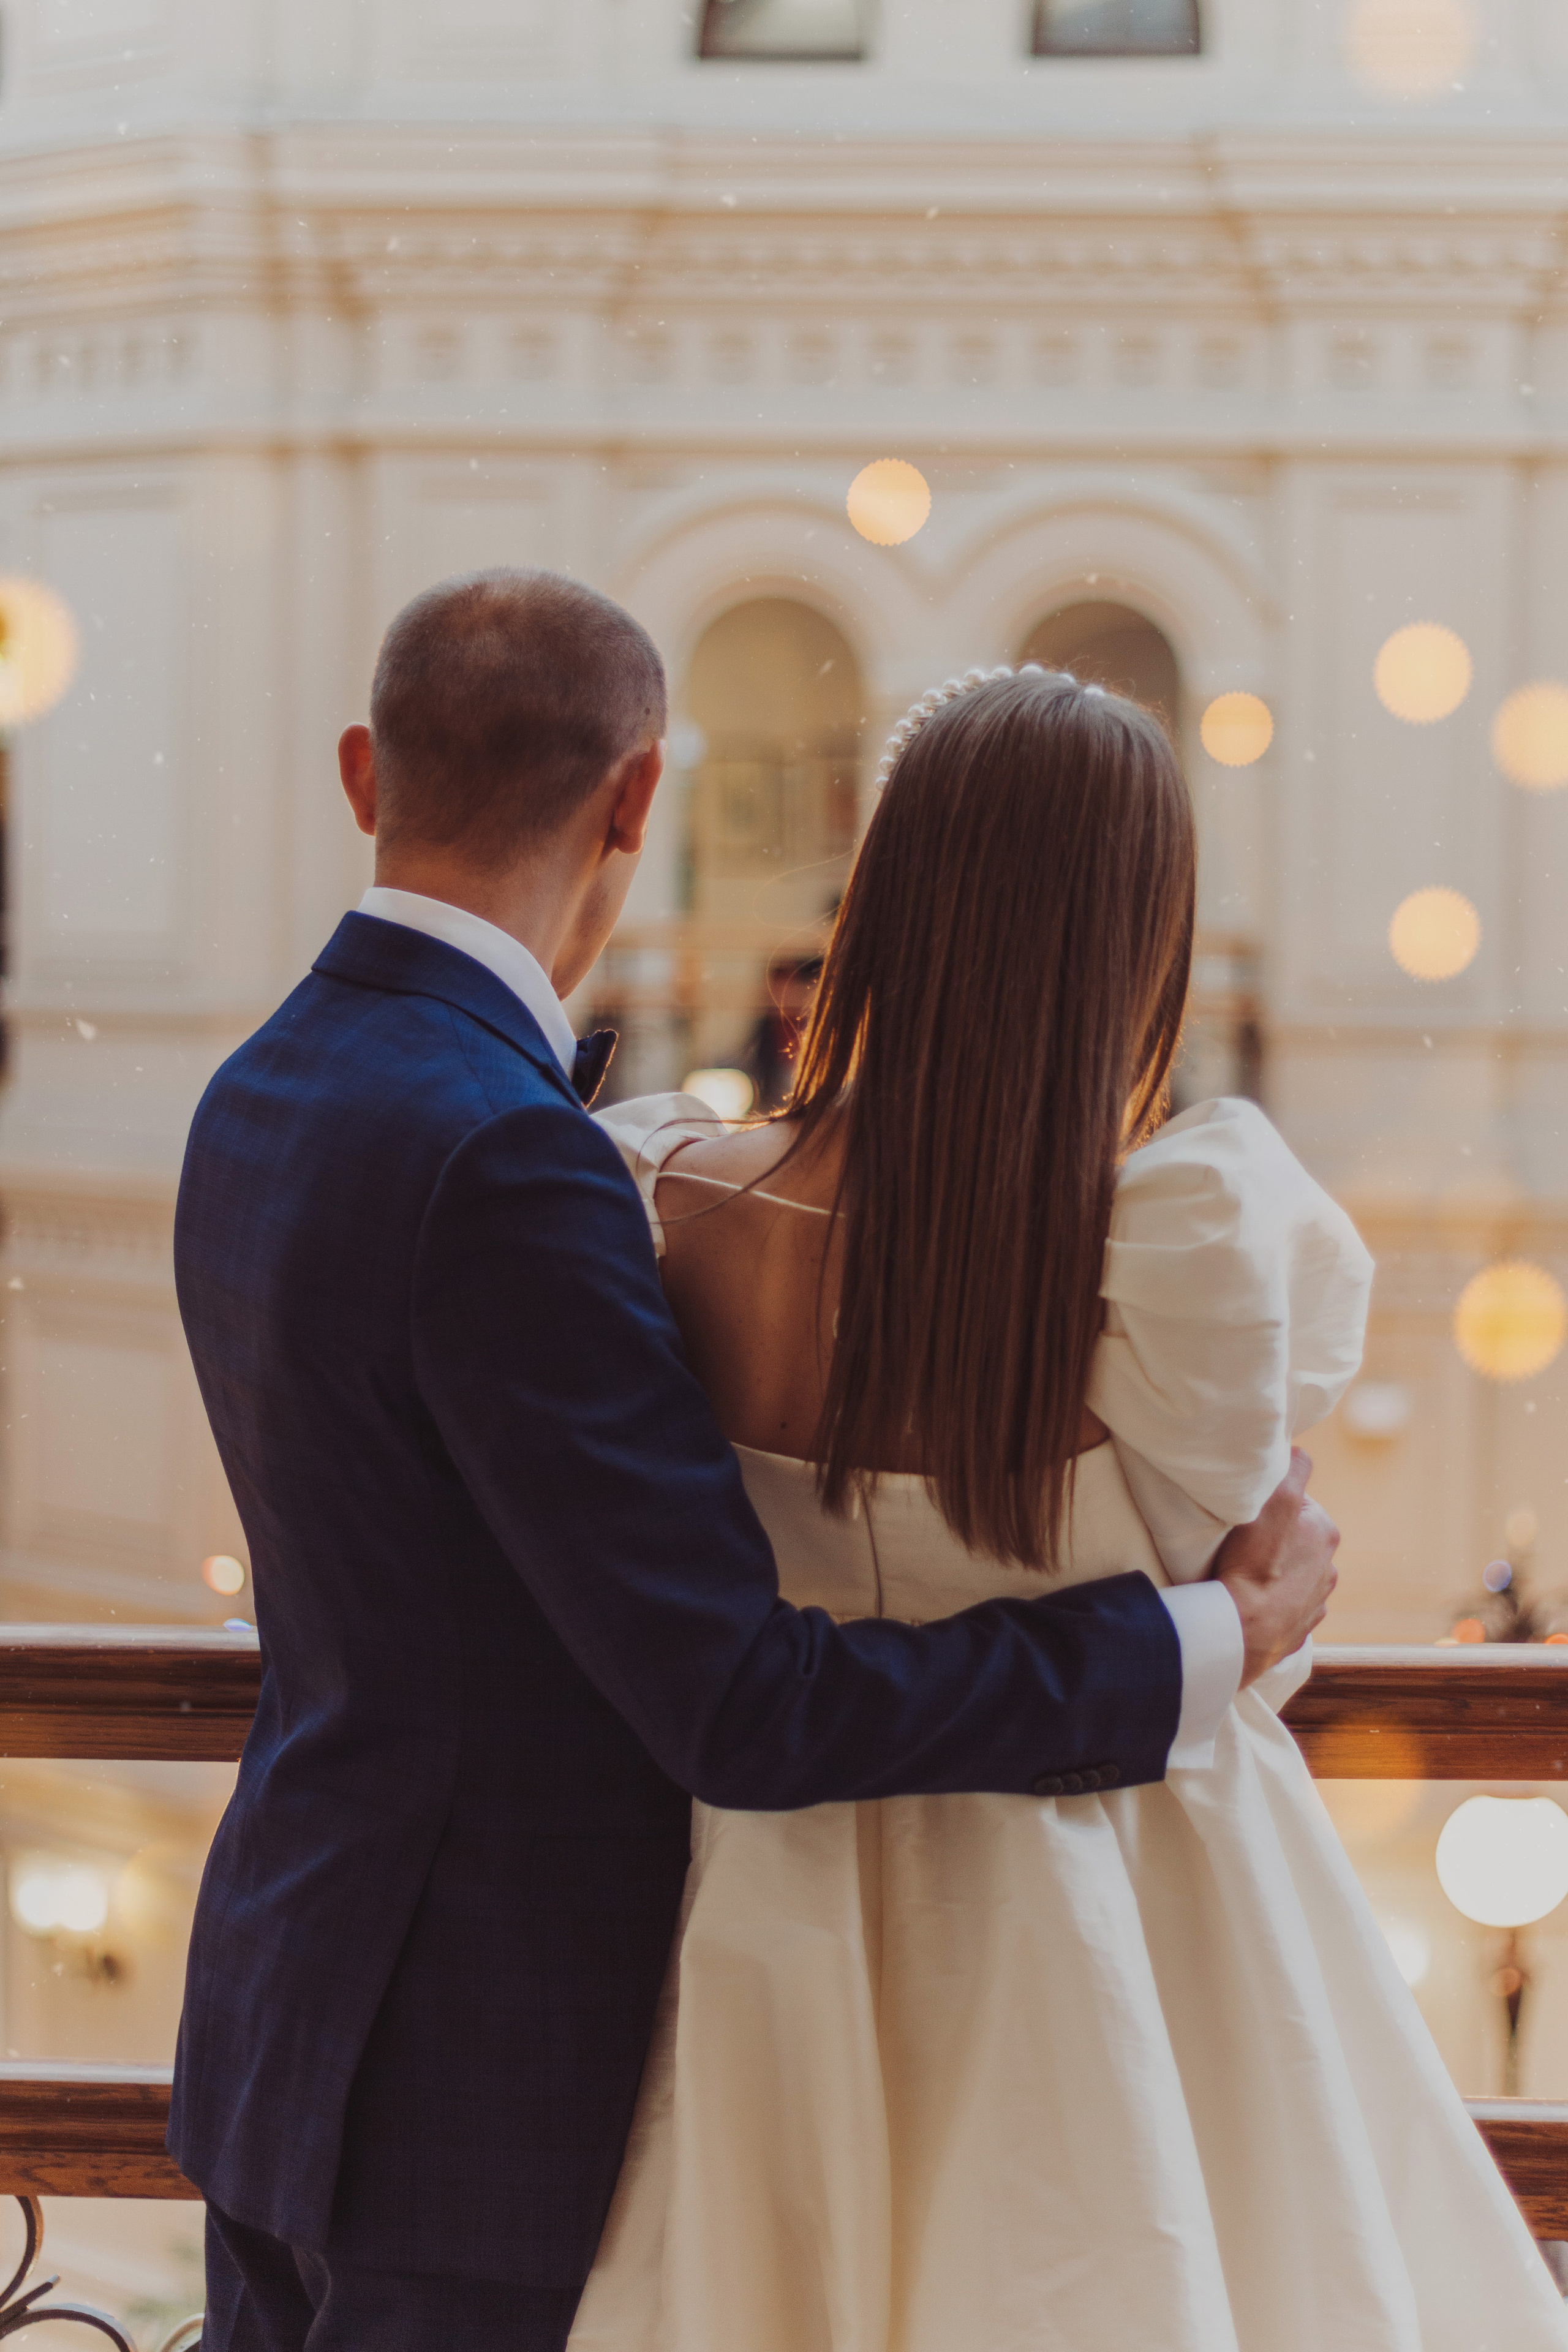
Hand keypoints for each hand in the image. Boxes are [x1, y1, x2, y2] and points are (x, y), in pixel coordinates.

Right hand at [1212, 1448, 1338, 1687]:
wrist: (1243, 1629)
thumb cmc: (1255, 1562)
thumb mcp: (1278, 1499)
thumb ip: (1295, 1468)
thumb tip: (1300, 1452)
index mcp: (1325, 1532)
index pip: (1296, 1504)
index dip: (1270, 1506)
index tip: (1249, 1516)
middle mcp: (1329, 1568)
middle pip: (1295, 1540)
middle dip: (1274, 1540)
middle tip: (1242, 1545)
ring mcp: (1316, 1603)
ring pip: (1291, 1575)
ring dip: (1274, 1573)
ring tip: (1244, 1576)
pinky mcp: (1300, 1630)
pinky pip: (1284, 1608)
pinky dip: (1271, 1603)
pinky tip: (1250, 1601)